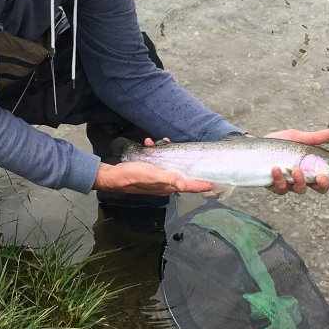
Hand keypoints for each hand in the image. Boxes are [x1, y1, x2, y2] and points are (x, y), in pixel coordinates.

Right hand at [94, 137, 211, 195]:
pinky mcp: (149, 171)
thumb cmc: (133, 176)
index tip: (215, 184)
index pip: (189, 186)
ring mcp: (157, 178)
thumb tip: (183, 184)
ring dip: (169, 153)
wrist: (113, 176)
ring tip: (163, 142)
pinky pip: (158, 161)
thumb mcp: (151, 175)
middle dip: (188, 165)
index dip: (202, 185)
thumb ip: (168, 179)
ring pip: (170, 166)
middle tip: (195, 156)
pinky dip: (156, 151)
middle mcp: (165, 184)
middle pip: (183, 176)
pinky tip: (149, 144)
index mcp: (168, 186)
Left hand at [262, 128, 328, 195]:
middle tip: (320, 176)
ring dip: (300, 181)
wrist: (254, 146)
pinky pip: (280, 189)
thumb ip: (313, 138)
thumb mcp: (296, 137)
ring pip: (300, 190)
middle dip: (322, 184)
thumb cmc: (278, 143)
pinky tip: (275, 169)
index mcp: (312, 167)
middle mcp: (303, 178)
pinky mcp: (275, 186)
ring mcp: (289, 184)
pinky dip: (279, 179)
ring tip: (294, 169)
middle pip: (319, 188)